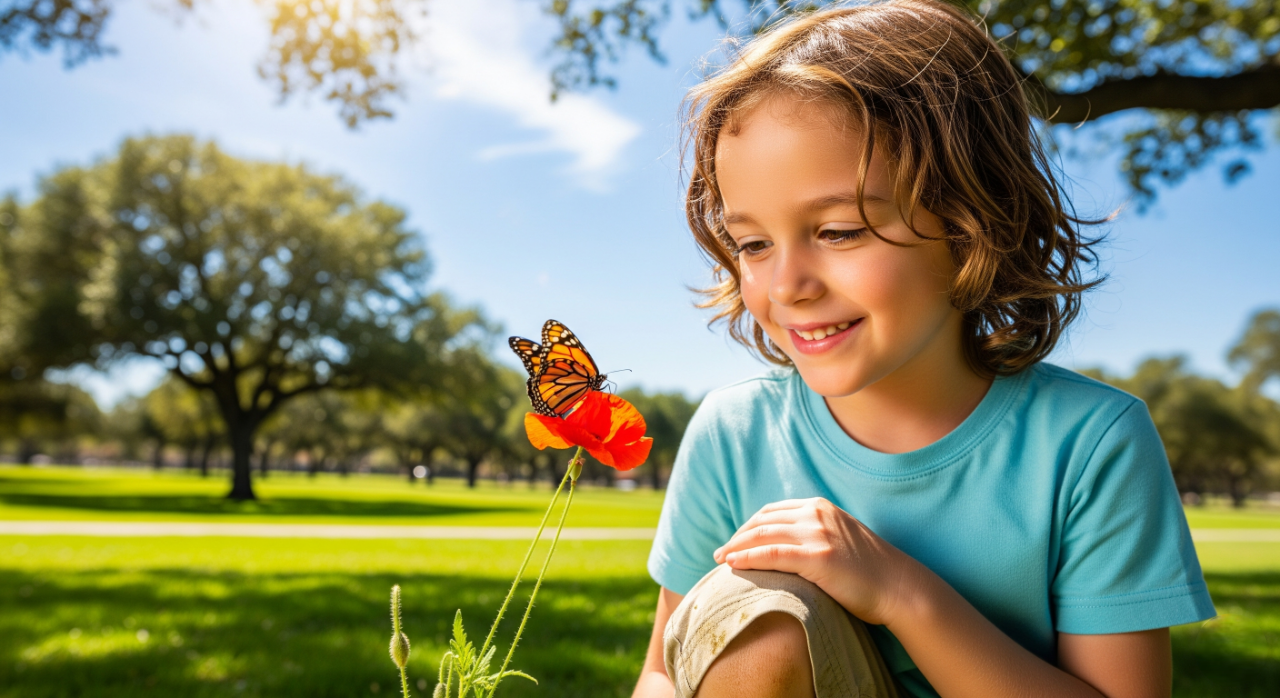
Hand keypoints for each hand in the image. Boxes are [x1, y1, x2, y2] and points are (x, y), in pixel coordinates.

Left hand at [712, 497, 926, 625]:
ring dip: (736, 547)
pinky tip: (733, 566)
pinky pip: (772, 555)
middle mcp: (816, 514)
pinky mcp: (818, 557)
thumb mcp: (841, 539)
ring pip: (762, 535)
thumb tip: (787, 547)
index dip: (748, 526)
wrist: (900, 587)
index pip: (772, 511)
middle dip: (737, 536)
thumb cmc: (871, 571)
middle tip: (720, 552)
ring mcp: (818, 534)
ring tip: (720, 560)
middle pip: (762, 521)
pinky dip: (747, 558)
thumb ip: (815, 534)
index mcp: (820, 507)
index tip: (734, 541)